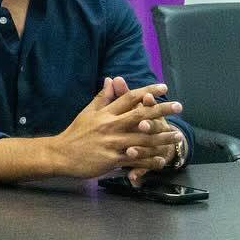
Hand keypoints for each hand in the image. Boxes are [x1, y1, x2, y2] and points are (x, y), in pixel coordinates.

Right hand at [51, 78, 182, 178]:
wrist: (61, 154)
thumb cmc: (75, 133)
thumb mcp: (87, 112)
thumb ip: (102, 97)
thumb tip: (111, 79)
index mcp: (105, 113)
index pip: (129, 98)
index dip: (147, 91)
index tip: (162, 87)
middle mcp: (110, 126)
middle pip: (141, 115)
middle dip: (161, 110)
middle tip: (179, 106)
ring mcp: (112, 143)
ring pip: (142, 138)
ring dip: (162, 137)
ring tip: (177, 135)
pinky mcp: (112, 159)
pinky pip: (136, 159)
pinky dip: (150, 160)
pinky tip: (161, 159)